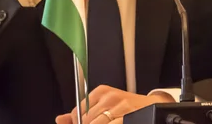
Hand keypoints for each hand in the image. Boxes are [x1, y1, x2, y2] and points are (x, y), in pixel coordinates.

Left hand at [55, 86, 174, 123]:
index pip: (78, 113)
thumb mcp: (102, 106)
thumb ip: (79, 114)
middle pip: (87, 121)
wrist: (151, 106)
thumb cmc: (124, 108)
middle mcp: (110, 97)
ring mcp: (121, 107)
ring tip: (106, 123)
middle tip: (97, 123)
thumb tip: (59, 119)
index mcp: (101, 91)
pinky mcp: (129, 116)